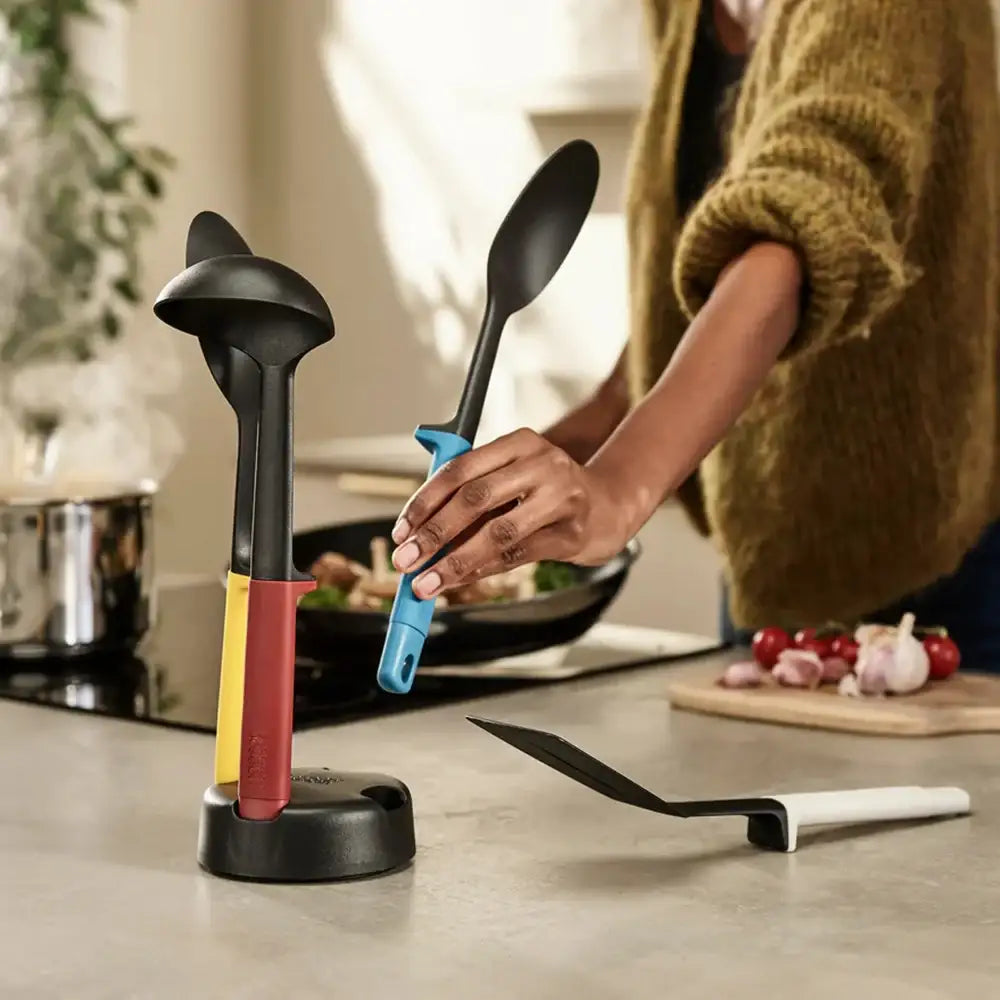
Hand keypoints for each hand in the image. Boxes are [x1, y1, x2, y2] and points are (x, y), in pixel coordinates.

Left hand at [390, 428, 628, 598]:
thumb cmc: (548, 492)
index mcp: (520, 442)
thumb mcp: (513, 475)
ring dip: (455, 561)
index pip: (460, 469)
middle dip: (433, 534)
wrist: (609, 507)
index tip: (402, 530)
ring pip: (497, 533)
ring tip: (427, 582)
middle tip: (406, 560)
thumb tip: (417, 532)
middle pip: (475, 499)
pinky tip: (460, 580)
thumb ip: (470, 492)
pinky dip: (482, 570)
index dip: (425, 502)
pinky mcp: (571, 533)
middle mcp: (542, 464)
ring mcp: (561, 498)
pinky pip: (516, 555)